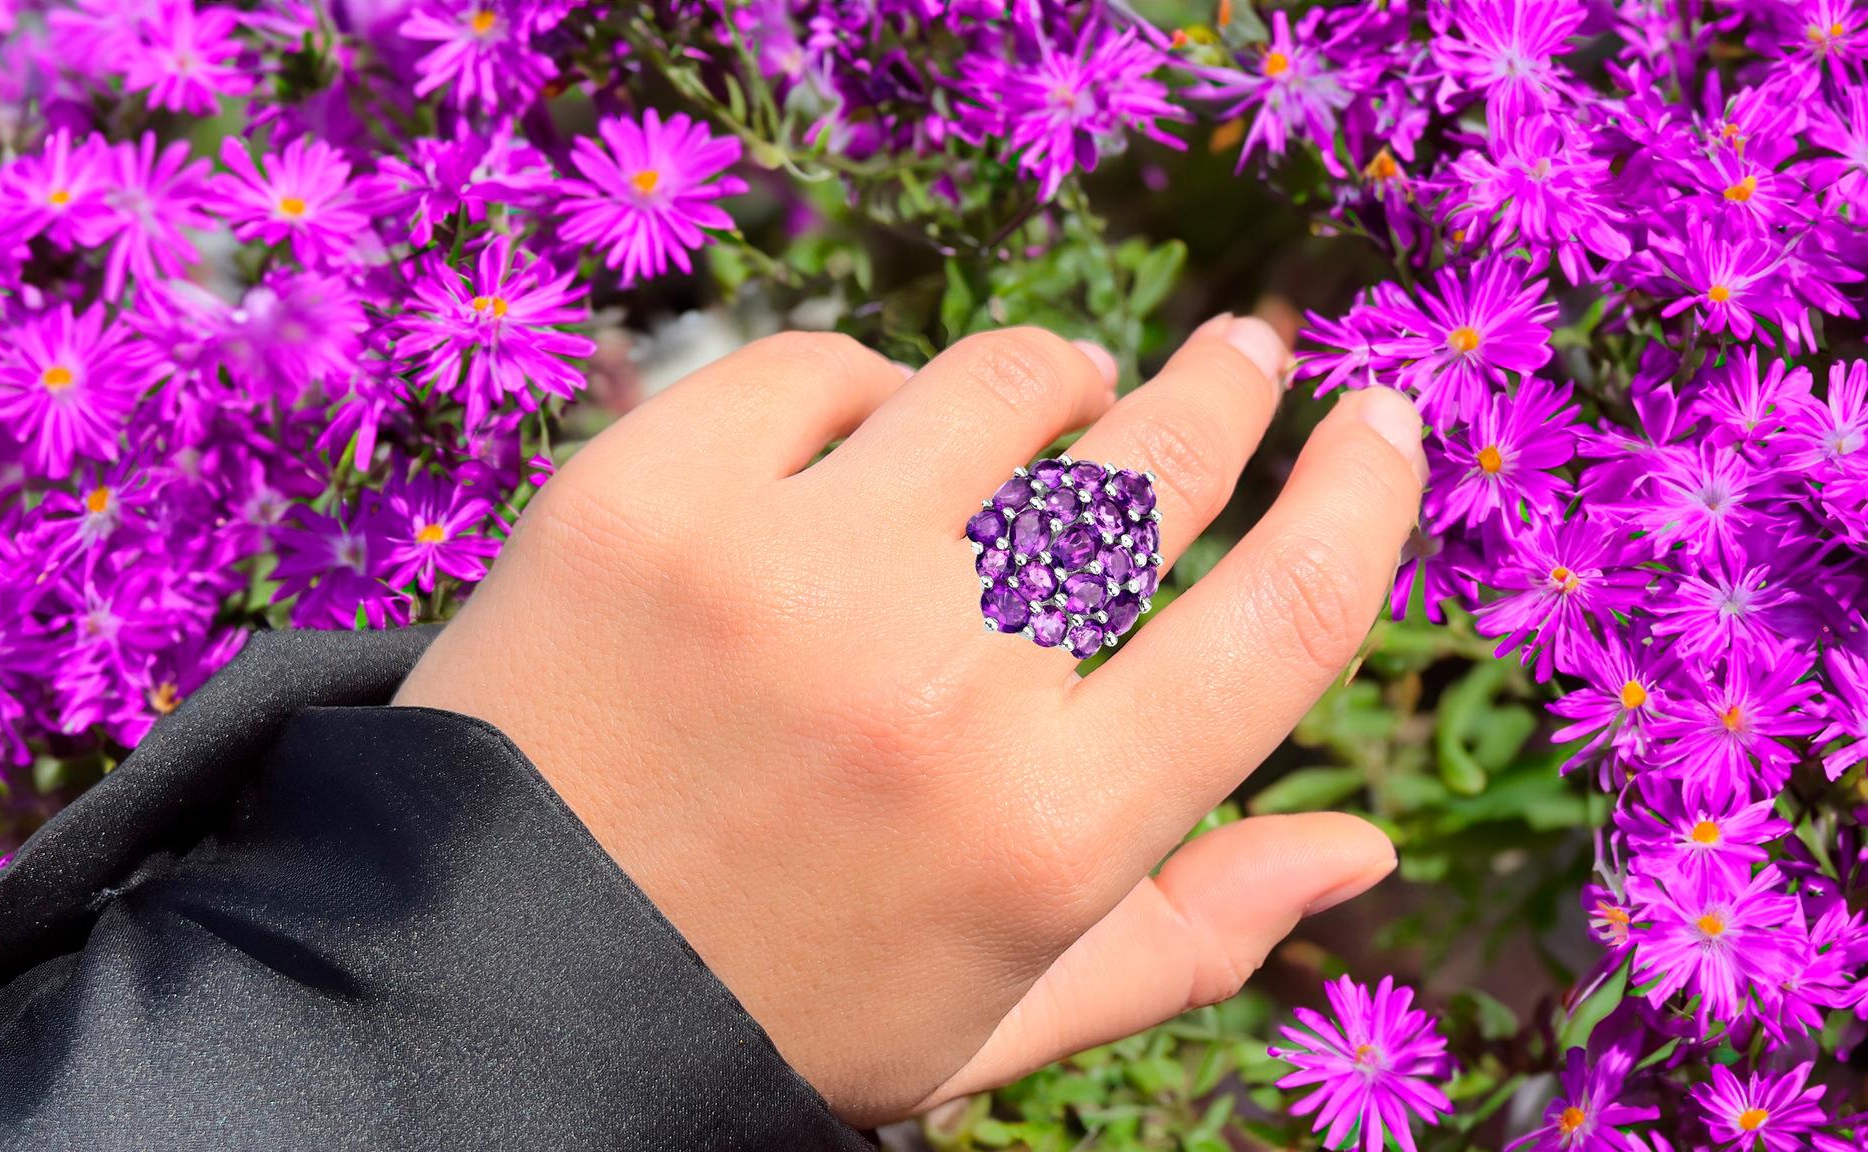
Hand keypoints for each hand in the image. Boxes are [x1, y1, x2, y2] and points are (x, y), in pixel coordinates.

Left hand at [393, 318, 1427, 1125]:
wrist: (484, 987)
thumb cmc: (768, 1011)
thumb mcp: (995, 1015)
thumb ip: (1188, 934)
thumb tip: (1364, 847)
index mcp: (1047, 832)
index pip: (1282, 622)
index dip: (1361, 501)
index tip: (1383, 426)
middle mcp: (938, 689)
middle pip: (1155, 470)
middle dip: (1226, 392)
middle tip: (1246, 353)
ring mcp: (786, 575)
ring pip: (1004, 388)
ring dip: (1056, 382)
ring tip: (1059, 399)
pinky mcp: (644, 497)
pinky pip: (821, 368)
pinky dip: (865, 393)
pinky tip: (865, 440)